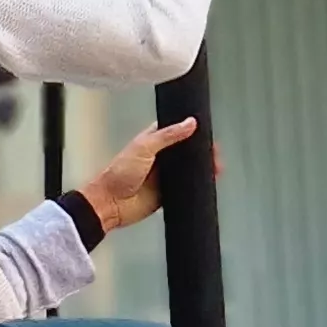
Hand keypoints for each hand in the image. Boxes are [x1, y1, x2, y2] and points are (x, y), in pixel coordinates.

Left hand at [80, 117, 204, 231]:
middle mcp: (159, 157)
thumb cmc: (118, 174)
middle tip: (214, 150)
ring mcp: (163, 175)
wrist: (110, 203)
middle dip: (199, 150)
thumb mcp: (145, 147)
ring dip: (200, 168)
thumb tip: (189, 123)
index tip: (204, 129)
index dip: (189, 129)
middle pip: (184, 150)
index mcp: (151, 141)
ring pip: (187, 169)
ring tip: (216, 165)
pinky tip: (206, 182)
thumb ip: (168, 135)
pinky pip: (185, 187)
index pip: (174, 130)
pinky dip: (195, 185)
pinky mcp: (166, 192)